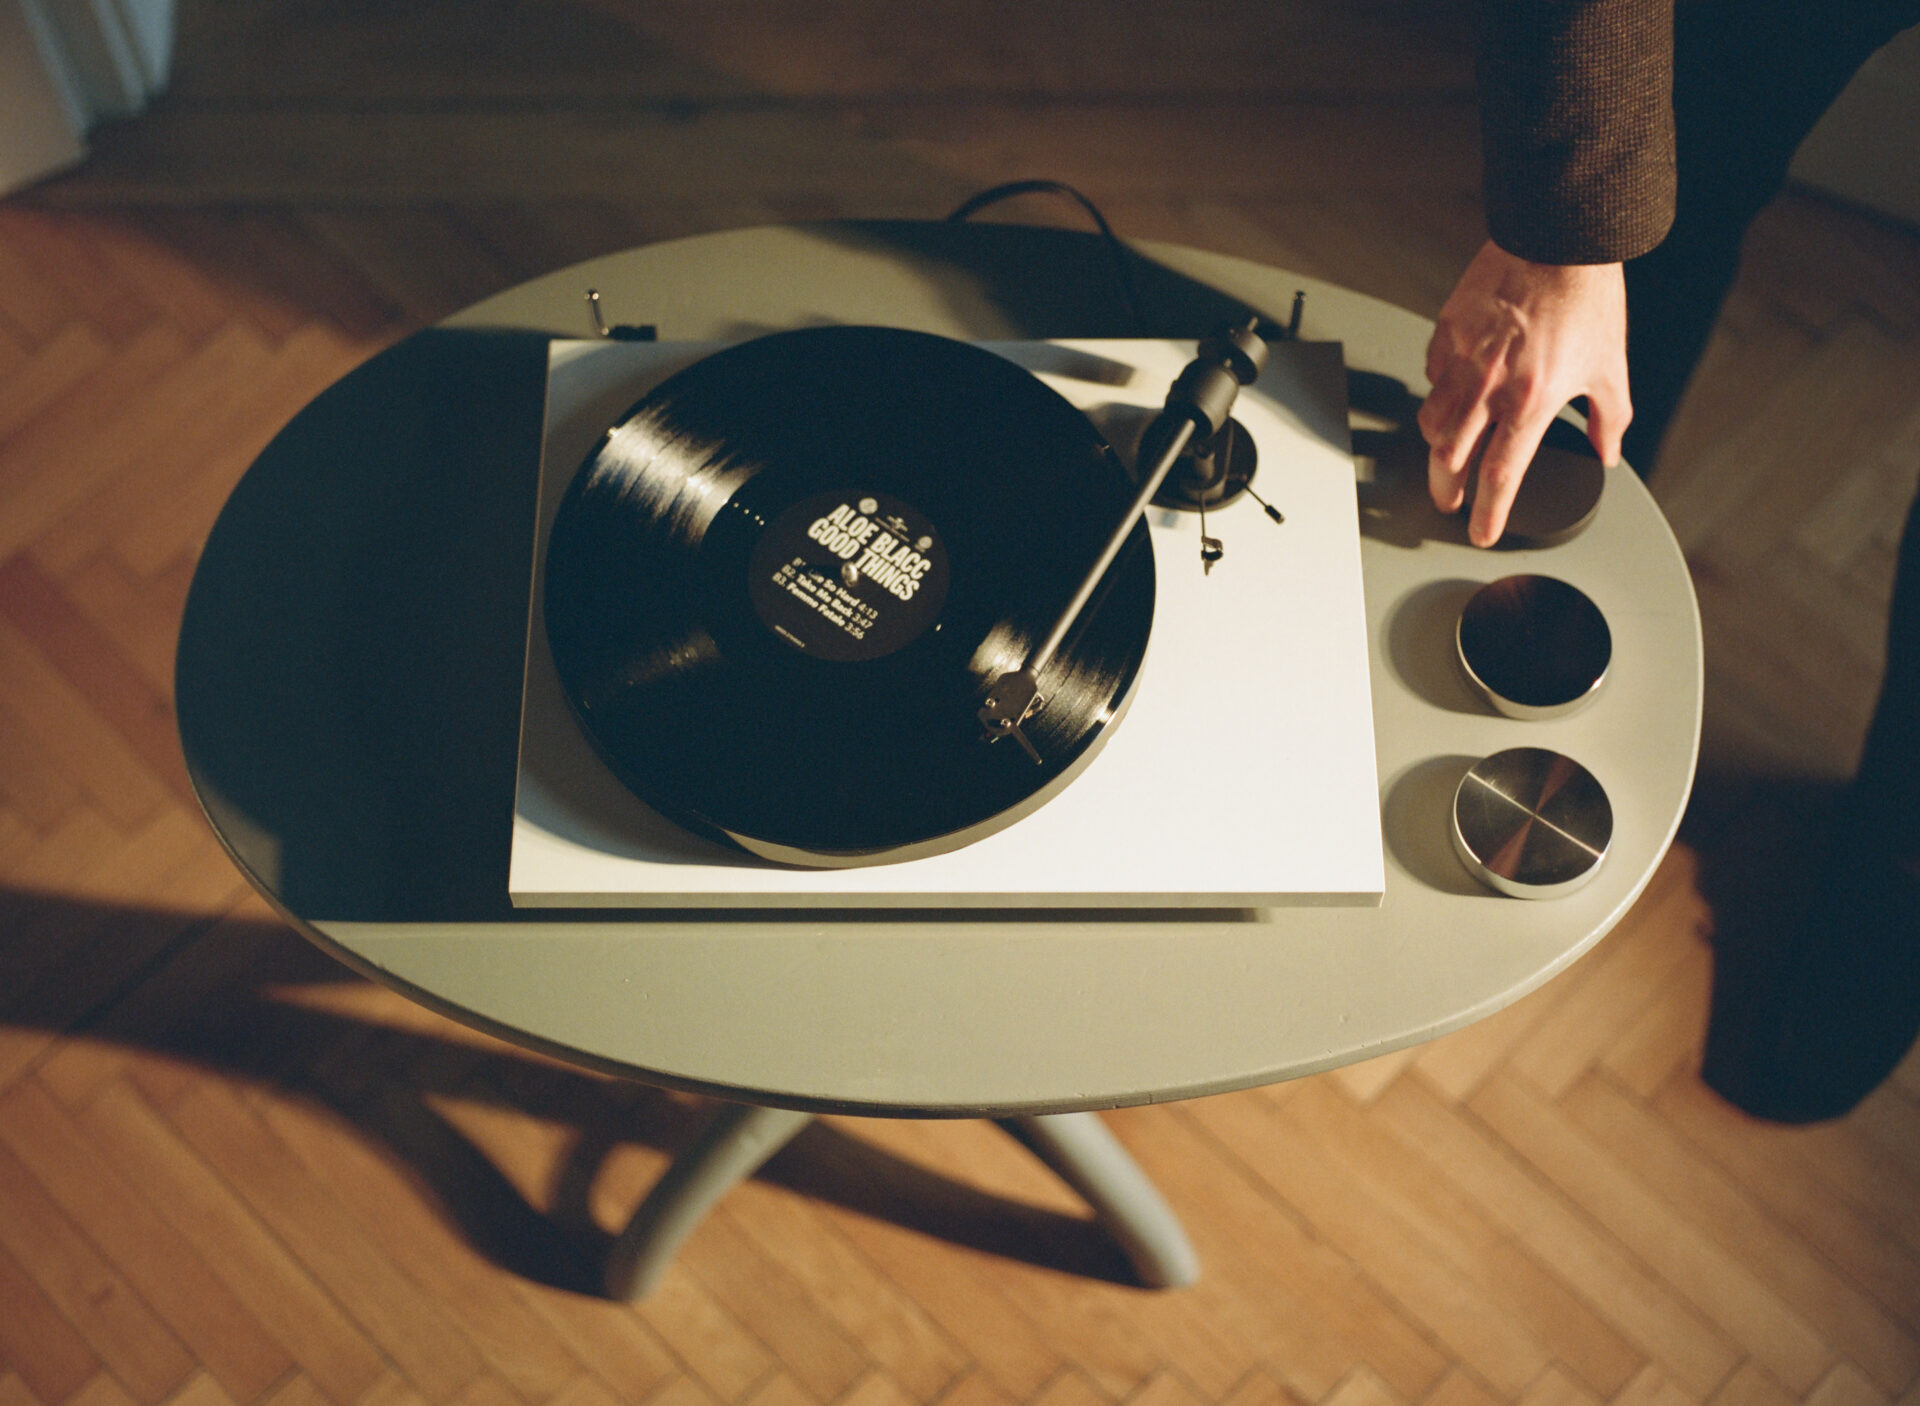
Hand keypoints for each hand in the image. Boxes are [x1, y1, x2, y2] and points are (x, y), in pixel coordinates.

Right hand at [1419, 240, 1630, 545]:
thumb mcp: (1610, 364)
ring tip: (1447, 452)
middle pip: (1450, 461)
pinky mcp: (1447, 331)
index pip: (1500, 476)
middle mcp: (1490, 387)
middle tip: (1450, 501)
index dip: (1488, 514)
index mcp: (1531, 402)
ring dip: (1437, 446)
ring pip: (1431, 422)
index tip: (1482, 533)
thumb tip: (1608, 449)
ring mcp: (1463, 359)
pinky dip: (1439, 392)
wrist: (1559, 239)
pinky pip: (1432, 375)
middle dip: (1447, 491)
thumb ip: (1610, 416)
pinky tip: (1453, 391)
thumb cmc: (1586, 296)